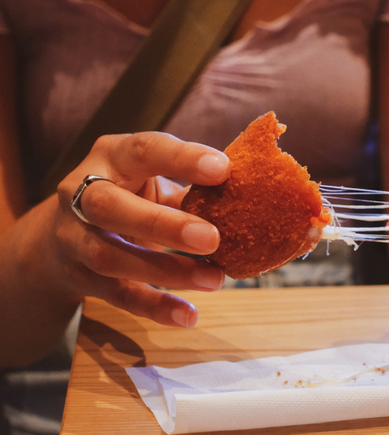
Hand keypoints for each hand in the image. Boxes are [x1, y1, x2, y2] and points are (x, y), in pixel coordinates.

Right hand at [49, 132, 230, 326]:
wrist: (57, 238)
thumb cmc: (126, 198)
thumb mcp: (152, 183)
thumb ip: (192, 189)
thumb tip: (253, 197)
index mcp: (112, 156)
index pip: (145, 150)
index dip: (183, 159)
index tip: (224, 169)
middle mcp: (82, 193)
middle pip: (111, 207)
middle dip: (163, 224)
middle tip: (213, 238)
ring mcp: (74, 237)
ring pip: (112, 257)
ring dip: (167, 271)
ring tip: (215, 279)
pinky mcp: (79, 276)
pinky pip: (116, 295)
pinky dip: (154, 307)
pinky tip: (188, 315)